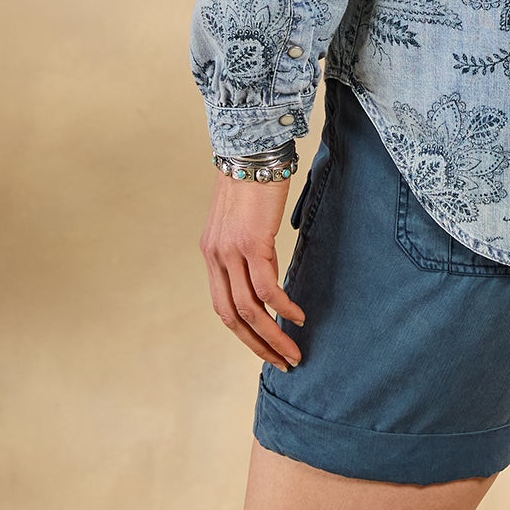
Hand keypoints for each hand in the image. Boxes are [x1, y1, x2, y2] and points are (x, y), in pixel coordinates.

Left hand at [198, 171, 307, 368]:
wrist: (251, 147)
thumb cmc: (252, 179)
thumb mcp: (240, 219)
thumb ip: (247, 247)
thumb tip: (266, 272)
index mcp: (211, 254)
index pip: (222, 306)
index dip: (243, 332)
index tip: (265, 346)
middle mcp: (216, 257)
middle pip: (232, 317)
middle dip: (257, 345)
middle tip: (281, 362)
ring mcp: (232, 251)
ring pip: (250, 308)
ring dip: (273, 335)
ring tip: (293, 351)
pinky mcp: (252, 242)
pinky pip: (268, 286)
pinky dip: (283, 305)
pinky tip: (298, 315)